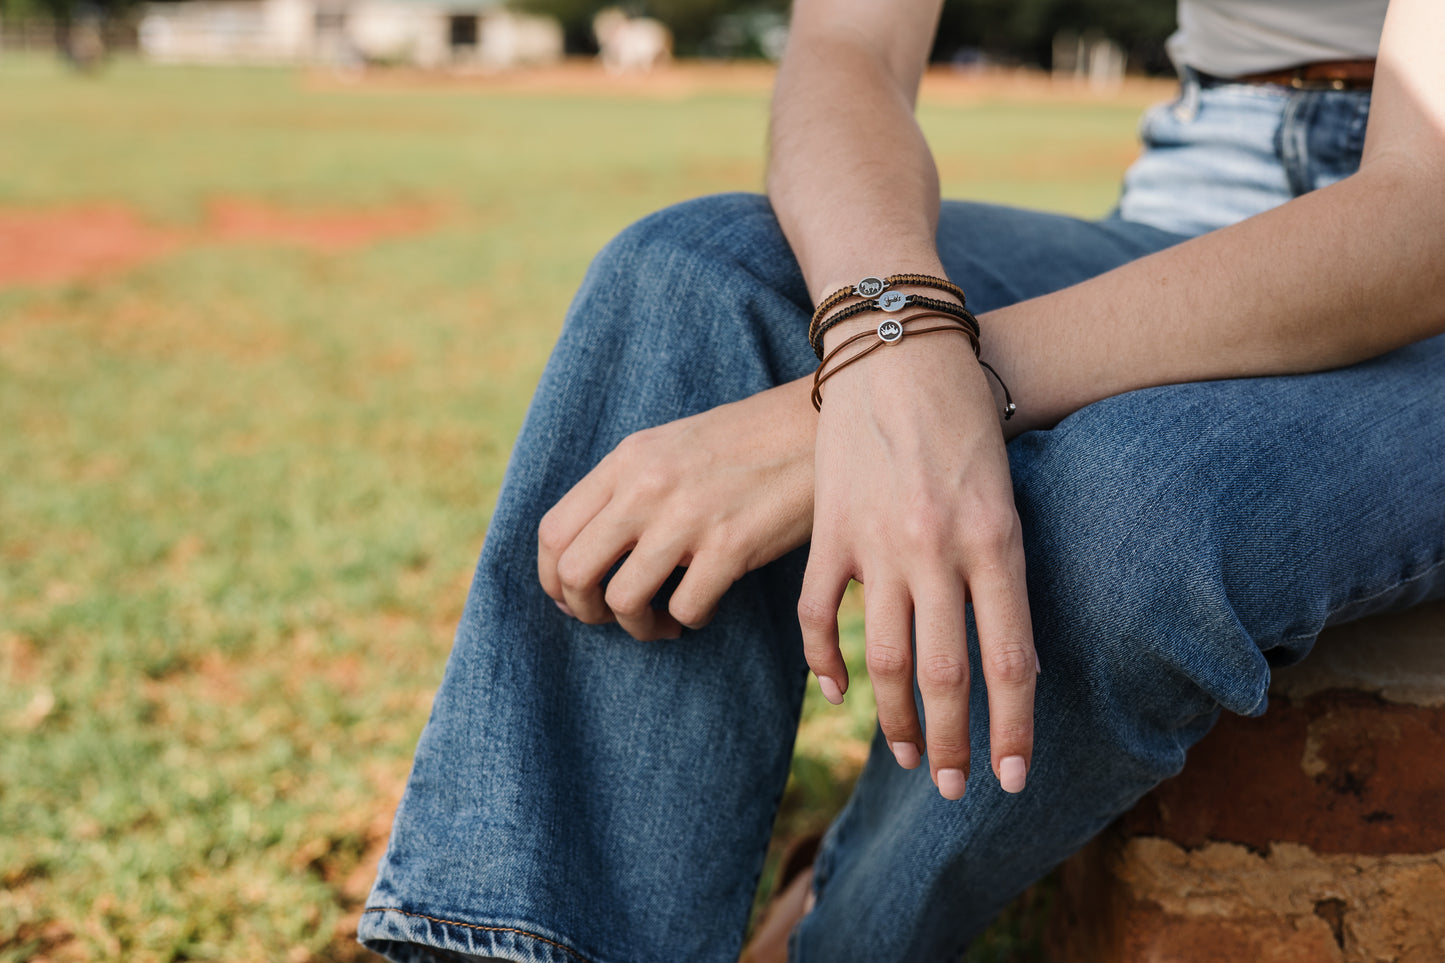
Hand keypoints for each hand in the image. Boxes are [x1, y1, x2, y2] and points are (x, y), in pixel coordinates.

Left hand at [539, 378, 816, 640]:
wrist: (812, 427)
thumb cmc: (743, 443)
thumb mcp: (669, 447)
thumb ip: (627, 487)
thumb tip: (588, 550)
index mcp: (627, 460)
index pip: (553, 531)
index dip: (552, 578)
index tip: (572, 597)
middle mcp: (648, 486)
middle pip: (574, 571)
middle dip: (584, 609)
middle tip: (611, 616)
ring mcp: (688, 517)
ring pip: (623, 600)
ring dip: (638, 627)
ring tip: (663, 622)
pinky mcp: (731, 545)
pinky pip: (685, 609)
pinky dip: (689, 620)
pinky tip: (706, 606)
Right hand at [798, 327, 1036, 798]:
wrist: (898, 349)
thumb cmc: (967, 416)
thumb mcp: (1007, 493)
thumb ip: (1002, 569)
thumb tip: (1002, 654)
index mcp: (996, 541)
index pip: (1009, 661)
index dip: (1013, 730)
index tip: (1012, 778)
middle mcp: (937, 551)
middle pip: (944, 676)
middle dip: (950, 745)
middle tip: (952, 790)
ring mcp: (876, 544)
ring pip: (883, 659)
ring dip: (894, 721)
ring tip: (904, 758)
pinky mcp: (830, 532)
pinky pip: (820, 616)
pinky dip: (826, 663)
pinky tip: (838, 693)